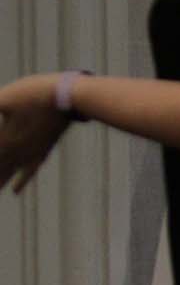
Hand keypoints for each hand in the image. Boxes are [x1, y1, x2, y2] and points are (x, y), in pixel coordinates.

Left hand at [0, 75, 70, 196]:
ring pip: (7, 174)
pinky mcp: (42, 151)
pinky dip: (20, 181)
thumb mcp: (3, 98)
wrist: (68, 96)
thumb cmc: (33, 94)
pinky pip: (28, 171)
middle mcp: (14, 150)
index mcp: (2, 139)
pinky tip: (15, 190)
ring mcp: (29, 153)